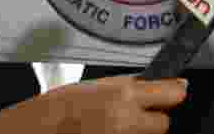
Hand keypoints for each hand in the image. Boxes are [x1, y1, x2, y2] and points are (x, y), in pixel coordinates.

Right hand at [57, 76, 187, 133]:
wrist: (39, 129)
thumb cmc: (62, 107)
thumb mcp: (100, 84)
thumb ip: (135, 84)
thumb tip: (168, 83)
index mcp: (124, 95)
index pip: (174, 94)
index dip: (174, 93)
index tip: (174, 92)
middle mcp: (126, 120)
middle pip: (164, 123)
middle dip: (153, 119)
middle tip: (135, 115)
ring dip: (137, 131)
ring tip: (113, 125)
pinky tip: (107, 132)